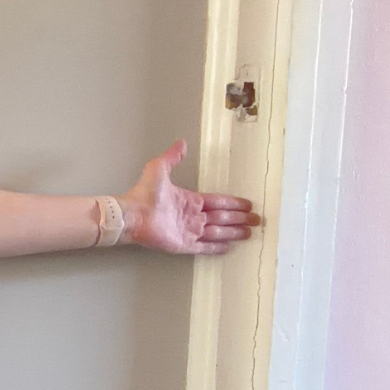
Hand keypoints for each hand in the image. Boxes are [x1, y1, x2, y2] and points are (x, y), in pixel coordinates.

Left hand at [120, 139, 260, 253]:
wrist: (133, 214)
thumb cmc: (145, 193)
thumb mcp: (159, 169)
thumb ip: (172, 157)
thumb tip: (182, 142)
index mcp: (190, 200)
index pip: (217, 202)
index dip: (233, 203)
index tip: (248, 204)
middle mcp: (192, 216)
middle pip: (221, 217)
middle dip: (239, 219)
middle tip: (256, 220)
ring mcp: (188, 231)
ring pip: (217, 232)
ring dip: (233, 232)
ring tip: (249, 233)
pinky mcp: (184, 245)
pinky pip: (204, 247)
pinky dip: (217, 247)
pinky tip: (230, 248)